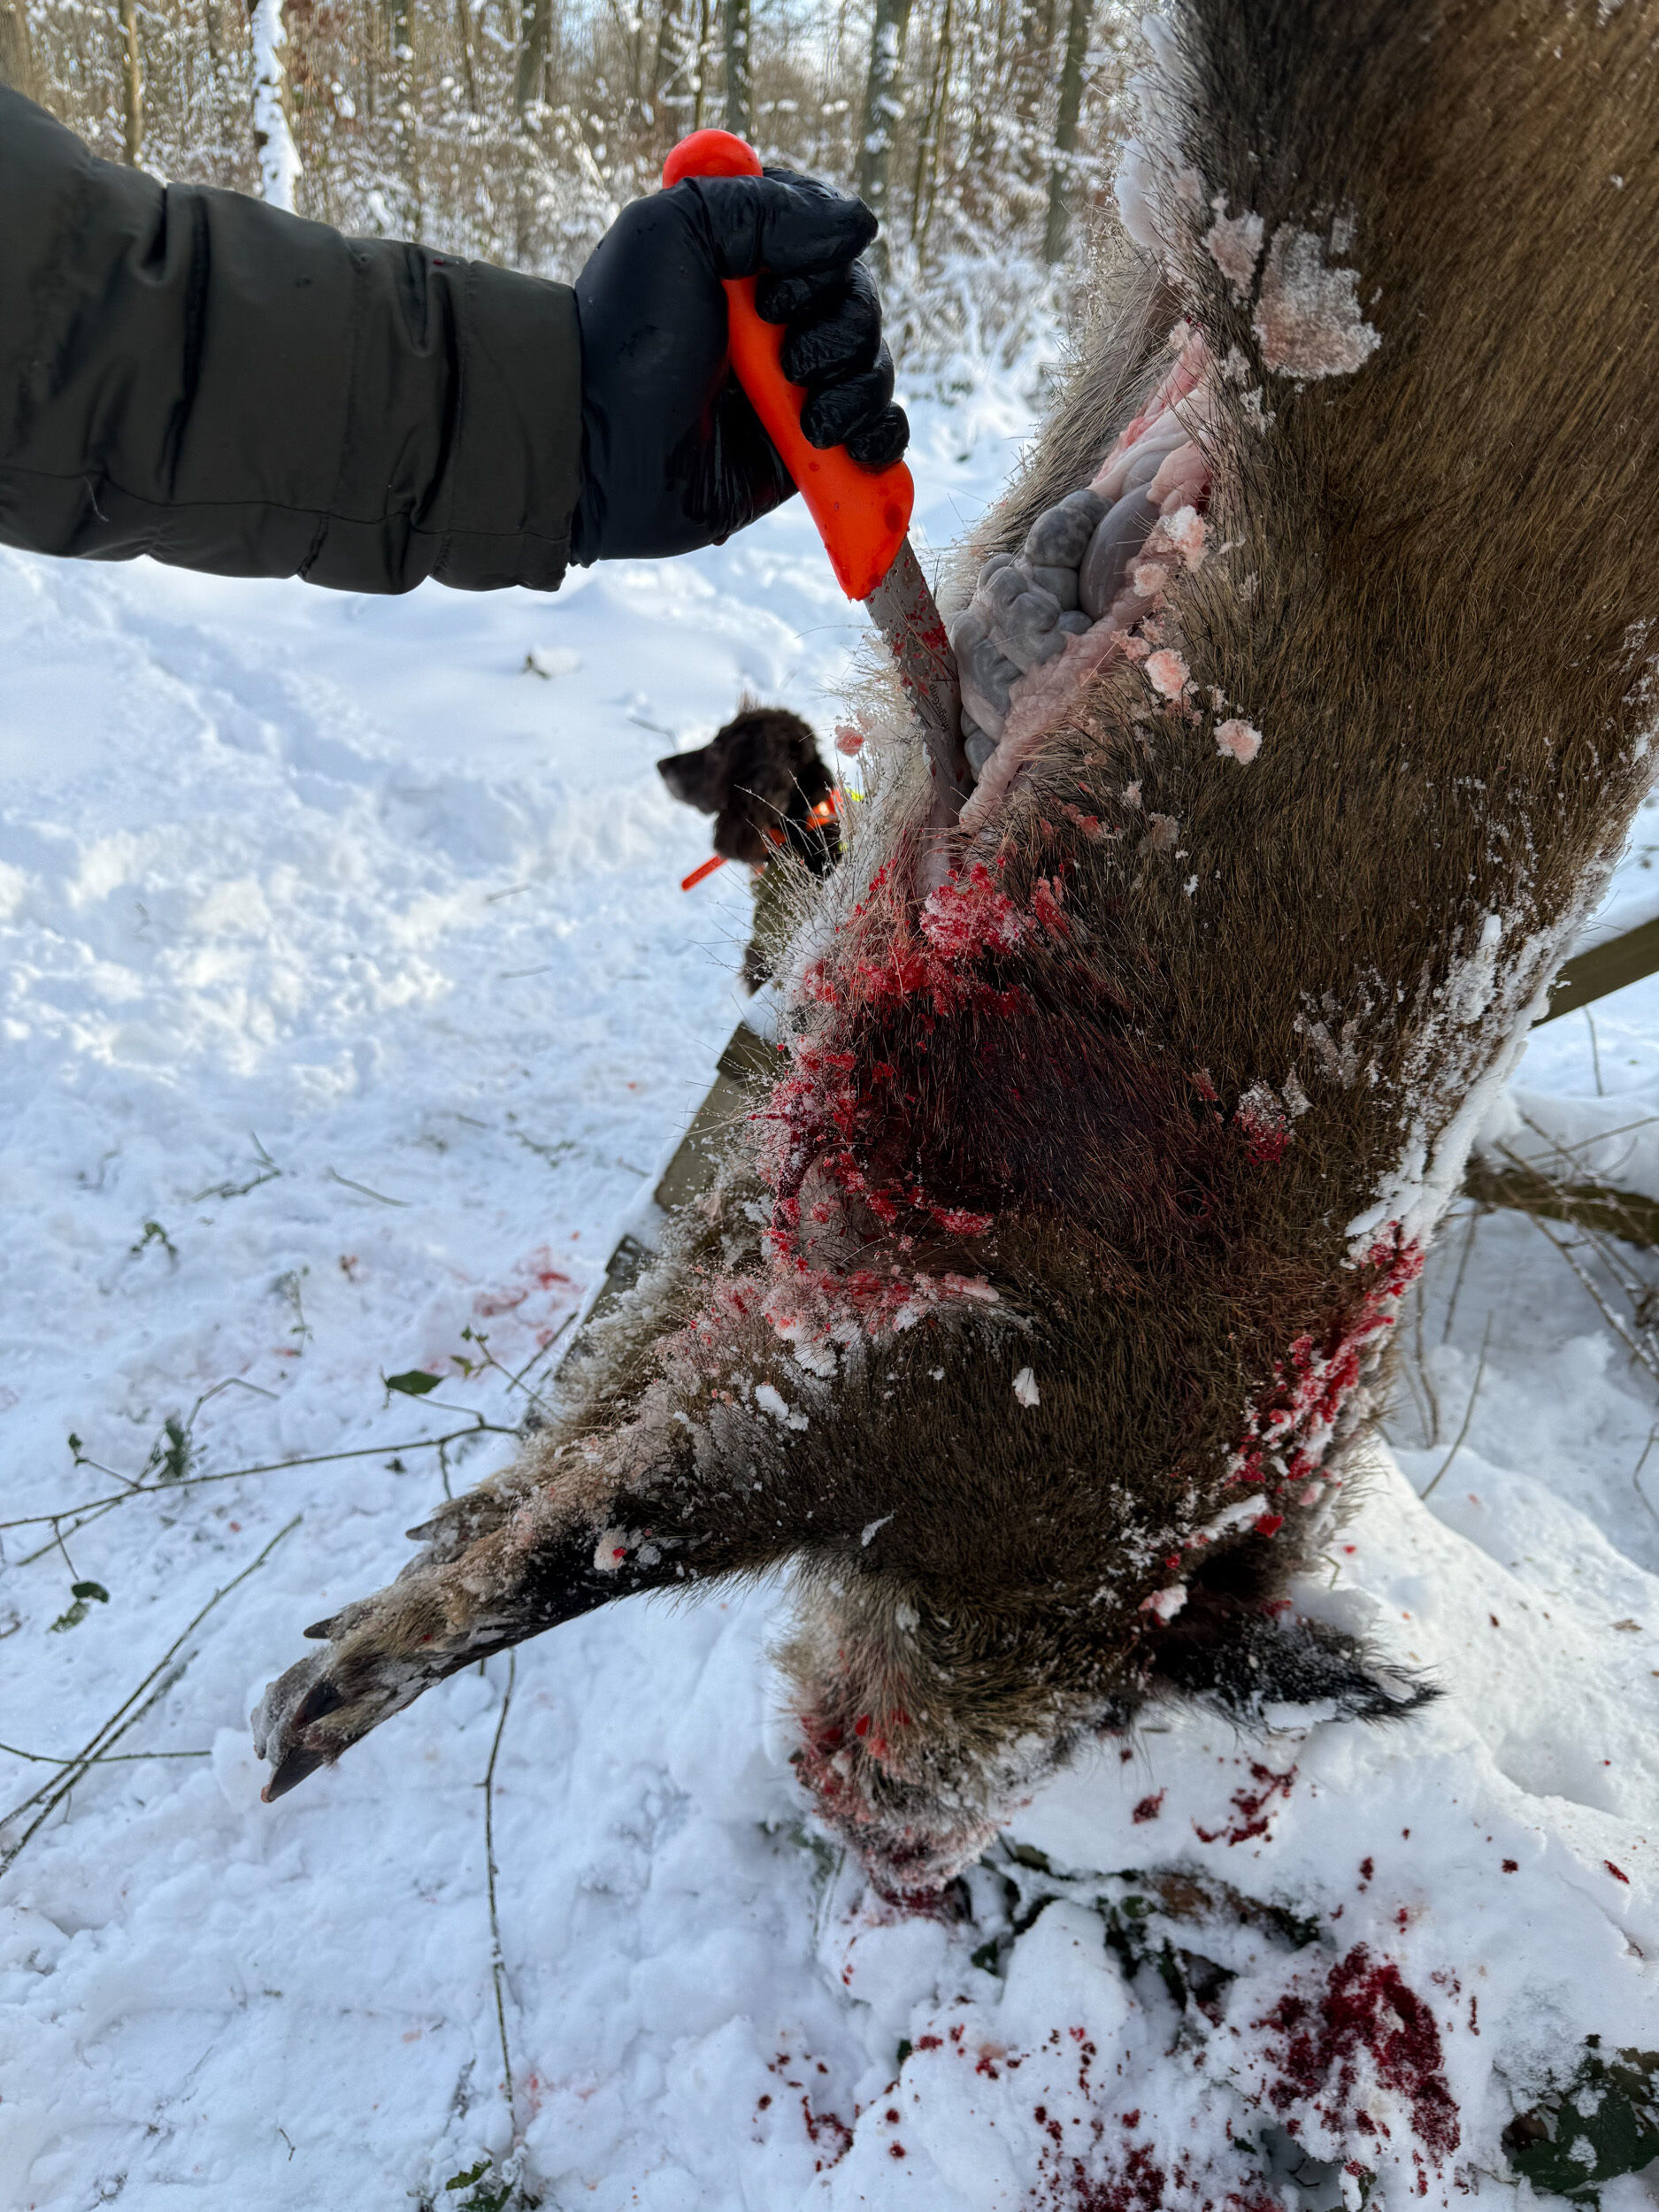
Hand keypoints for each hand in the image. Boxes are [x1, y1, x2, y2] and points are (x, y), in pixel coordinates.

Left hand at [570, 169, 909, 563]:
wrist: (601, 447)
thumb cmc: (628, 335)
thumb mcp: (677, 230)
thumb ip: (764, 206)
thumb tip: (861, 226)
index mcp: (747, 261)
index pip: (828, 239)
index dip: (821, 260)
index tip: (769, 291)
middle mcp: (774, 321)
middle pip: (860, 304)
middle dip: (842, 329)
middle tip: (786, 358)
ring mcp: (791, 388)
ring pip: (873, 368)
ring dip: (858, 386)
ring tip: (807, 418)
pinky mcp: (801, 451)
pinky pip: (875, 434)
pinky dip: (882, 436)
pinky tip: (853, 444)